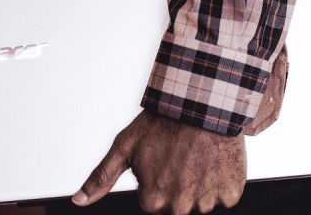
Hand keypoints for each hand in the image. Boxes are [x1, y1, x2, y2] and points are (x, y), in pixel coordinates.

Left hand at [71, 111, 245, 213]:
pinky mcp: (231, 194)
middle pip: (177, 207)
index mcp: (153, 201)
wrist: (202, 105)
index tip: (161, 162)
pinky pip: (225, 198)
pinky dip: (221, 183)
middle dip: (177, 187)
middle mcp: (179, 207)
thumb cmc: (162, 124)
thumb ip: (101, 178)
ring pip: (201, 203)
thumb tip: (79, 200)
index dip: (157, 181)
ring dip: (200, 186)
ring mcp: (207, 202)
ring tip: (196, 159)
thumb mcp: (124, 147)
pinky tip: (212, 163)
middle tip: (179, 160)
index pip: (154, 203)